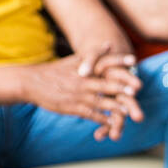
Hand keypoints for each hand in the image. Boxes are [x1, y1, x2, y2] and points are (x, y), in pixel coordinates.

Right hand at [23, 44, 143, 140]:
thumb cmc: (56, 71)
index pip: (104, 62)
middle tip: (136, 90)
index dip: (119, 61)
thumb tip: (110, 44)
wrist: (32, 83)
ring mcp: (78, 95)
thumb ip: (94, 54)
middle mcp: (83, 80)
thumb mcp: (74, 60)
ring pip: (100, 102)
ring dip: (115, 107)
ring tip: (128, 111)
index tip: (133, 60)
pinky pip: (91, 114)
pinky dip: (102, 119)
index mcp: (85, 68)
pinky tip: (113, 123)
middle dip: (121, 88)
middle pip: (106, 84)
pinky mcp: (72, 107)